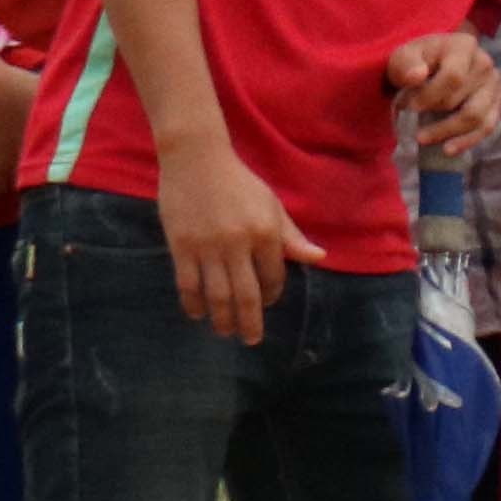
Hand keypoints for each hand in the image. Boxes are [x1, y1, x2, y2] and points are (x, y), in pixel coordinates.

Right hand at [160, 136, 321, 343]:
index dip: (272, 294)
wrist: (196, 159)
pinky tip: (197, 314)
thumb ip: (291, 236)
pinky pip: (187, 282)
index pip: (273, 276)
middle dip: (249, 321)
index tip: (267, 303)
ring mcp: (207, 246)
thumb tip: (319, 258)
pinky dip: (193, 302)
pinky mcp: (181, 245)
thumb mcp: (272, 205)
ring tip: (224, 332)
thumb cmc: (239, 183)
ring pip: (216, 293)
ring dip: (221, 318)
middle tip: (251, 340)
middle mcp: (238, 243)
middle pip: (246, 293)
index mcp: (266, 233)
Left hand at [386, 29, 496, 159]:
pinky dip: (467, 141)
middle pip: (460, 99)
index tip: (408, 106)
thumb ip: (407, 64)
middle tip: (408, 117)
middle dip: (432, 112)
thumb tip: (417, 77)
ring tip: (422, 139)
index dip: (430, 95)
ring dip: (448, 131)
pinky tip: (449, 149)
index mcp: (464, 46)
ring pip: (476, 117)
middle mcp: (485, 64)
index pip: (454, 77)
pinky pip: (487, 127)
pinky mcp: (496, 103)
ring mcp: (494, 85)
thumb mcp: (404, 55)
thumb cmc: (418, 59)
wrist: (434, 61)